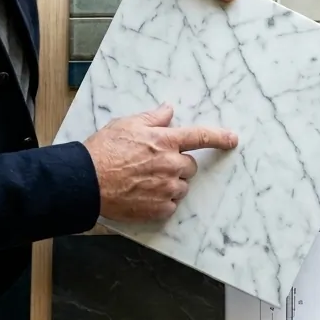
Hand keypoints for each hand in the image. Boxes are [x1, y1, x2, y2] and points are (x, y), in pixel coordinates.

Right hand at [84, 103, 237, 222]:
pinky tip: (142, 195)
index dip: (220, 137)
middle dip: (178, 165)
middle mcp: (170, 165)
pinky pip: (170, 205)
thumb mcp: (127, 124)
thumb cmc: (104, 151)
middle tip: (153, 165)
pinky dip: (161, 201)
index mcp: (165, 141)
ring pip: (181, 187)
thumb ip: (153, 118)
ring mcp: (166, 188)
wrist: (87, 180)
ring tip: (144, 181)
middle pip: (190, 167)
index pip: (200, 137)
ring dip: (170, 184)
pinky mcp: (159, 208)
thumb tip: (168, 110)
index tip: (233, 139)